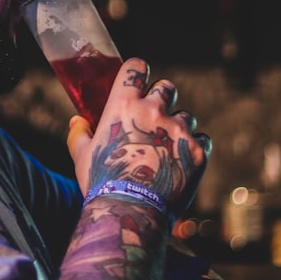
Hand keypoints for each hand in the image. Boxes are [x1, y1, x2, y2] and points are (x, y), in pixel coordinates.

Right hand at [66, 58, 210, 220]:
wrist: (130, 211)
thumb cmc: (101, 183)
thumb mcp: (81, 156)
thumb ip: (78, 134)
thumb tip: (77, 121)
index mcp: (123, 106)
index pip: (136, 68)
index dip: (138, 71)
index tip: (138, 81)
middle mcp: (153, 111)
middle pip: (166, 87)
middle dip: (162, 98)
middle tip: (154, 118)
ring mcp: (178, 131)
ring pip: (186, 115)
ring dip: (177, 126)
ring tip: (166, 148)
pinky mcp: (196, 151)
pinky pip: (202, 139)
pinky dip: (193, 147)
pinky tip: (180, 161)